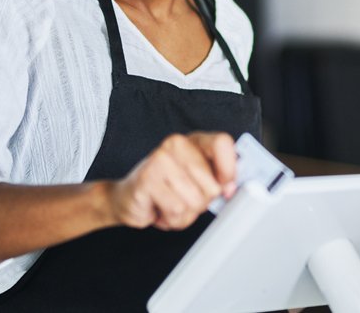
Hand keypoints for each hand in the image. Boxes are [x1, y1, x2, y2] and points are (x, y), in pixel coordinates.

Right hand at [107, 132, 237, 229]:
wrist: (126, 199)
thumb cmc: (167, 190)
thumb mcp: (197, 182)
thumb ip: (217, 179)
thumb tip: (233, 187)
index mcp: (195, 141)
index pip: (222, 143)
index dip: (230, 170)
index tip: (228, 188)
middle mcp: (177, 144)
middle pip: (212, 184)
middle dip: (202, 202)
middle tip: (184, 198)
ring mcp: (160, 158)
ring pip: (195, 200)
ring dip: (185, 214)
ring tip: (170, 204)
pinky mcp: (148, 178)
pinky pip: (177, 209)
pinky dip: (172, 219)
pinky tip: (160, 210)